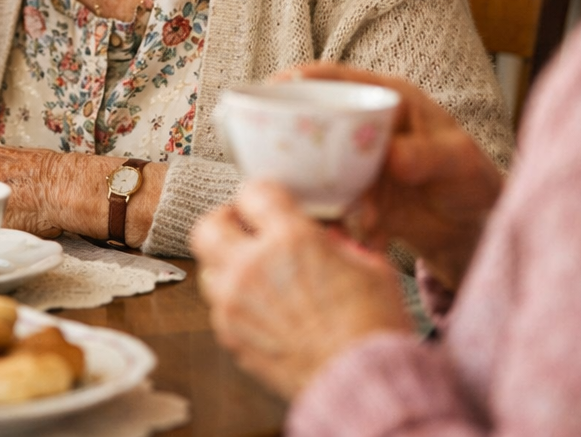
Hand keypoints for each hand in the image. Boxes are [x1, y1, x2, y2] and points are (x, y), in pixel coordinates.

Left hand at [191, 181, 411, 400]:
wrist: (365, 389)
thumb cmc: (374, 329)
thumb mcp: (370, 267)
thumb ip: (337, 243)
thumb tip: (323, 237)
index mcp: (290, 240)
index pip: (253, 191)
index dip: (262, 193)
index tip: (269, 201)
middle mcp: (253, 267)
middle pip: (208, 225)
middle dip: (225, 221)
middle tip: (244, 227)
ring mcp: (236, 304)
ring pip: (207, 268)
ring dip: (225, 264)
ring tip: (252, 271)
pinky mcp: (232, 337)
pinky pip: (218, 308)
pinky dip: (233, 302)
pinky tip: (260, 307)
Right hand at [284, 63, 502, 289]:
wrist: (471, 228)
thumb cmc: (471, 177)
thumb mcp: (459, 160)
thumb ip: (426, 154)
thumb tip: (393, 157)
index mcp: (387, 99)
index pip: (338, 79)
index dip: (303, 78)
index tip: (274, 86)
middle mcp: (363, 127)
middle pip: (315, 121)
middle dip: (298, 139)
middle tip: (287, 159)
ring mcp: (355, 162)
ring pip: (318, 166)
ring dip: (326, 192)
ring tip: (365, 216)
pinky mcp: (354, 196)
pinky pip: (334, 204)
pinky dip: (345, 221)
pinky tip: (375, 235)